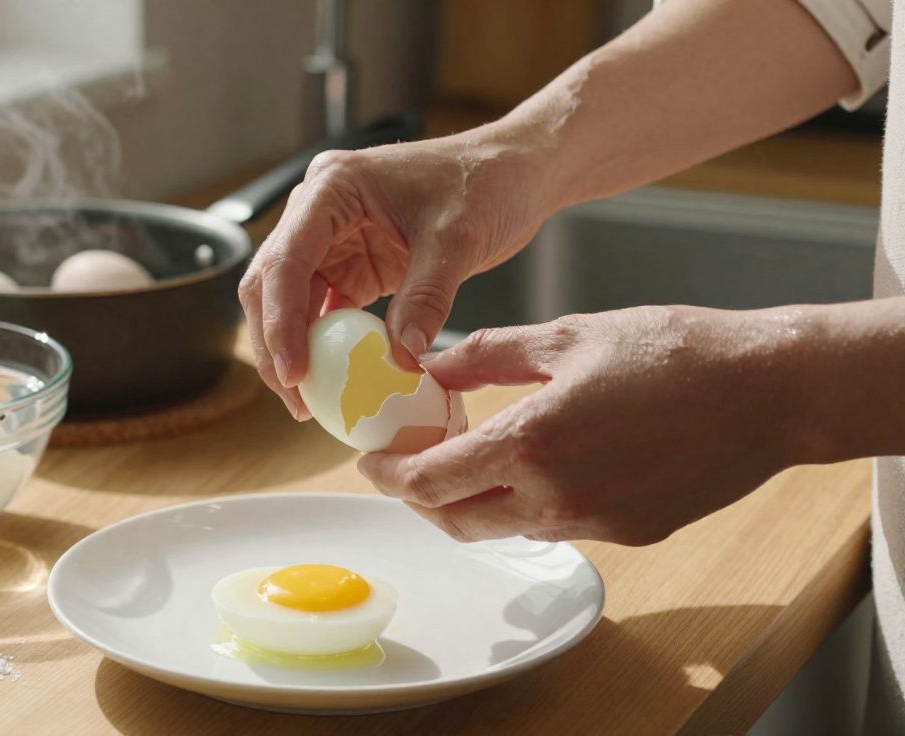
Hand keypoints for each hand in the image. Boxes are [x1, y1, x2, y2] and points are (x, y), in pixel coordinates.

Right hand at [238, 126, 552, 419]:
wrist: (513, 173)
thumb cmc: (485, 182)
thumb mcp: (456, 239)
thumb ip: (426, 298)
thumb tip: (401, 359)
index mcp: (333, 187)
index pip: (287, 259)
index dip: (281, 319)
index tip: (294, 372)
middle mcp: (319, 210)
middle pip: (271, 283)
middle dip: (275, 343)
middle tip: (296, 400)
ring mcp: (332, 239)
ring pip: (290, 302)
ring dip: (295, 350)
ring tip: (309, 402)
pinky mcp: (351, 265)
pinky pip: (325, 311)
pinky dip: (325, 347)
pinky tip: (335, 381)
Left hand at [357, 305, 809, 545]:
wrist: (768, 391)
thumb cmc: (673, 351)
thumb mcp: (567, 336)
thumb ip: (486, 356)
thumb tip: (429, 368)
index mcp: (532, 441)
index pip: (429, 482)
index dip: (388, 476)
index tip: (369, 462)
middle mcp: (557, 497)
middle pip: (456, 521)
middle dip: (420, 499)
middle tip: (405, 467)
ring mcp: (594, 523)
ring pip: (505, 527)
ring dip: (472, 501)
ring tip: (466, 458)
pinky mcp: (629, 534)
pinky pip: (556, 526)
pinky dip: (528, 502)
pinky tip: (537, 463)